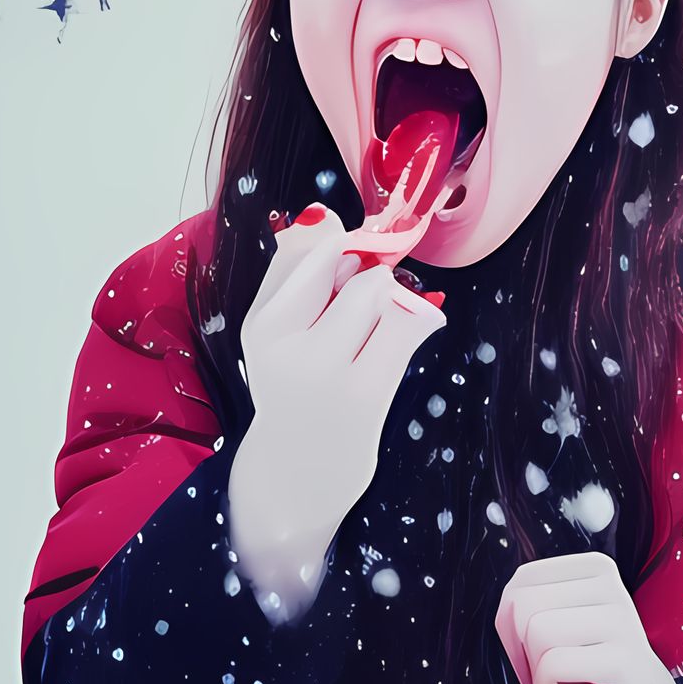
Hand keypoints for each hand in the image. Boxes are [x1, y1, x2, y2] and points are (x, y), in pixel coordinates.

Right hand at [227, 204, 446, 622]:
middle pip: (349, 261)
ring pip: (379, 289)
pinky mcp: (367, 393)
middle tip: (369, 298)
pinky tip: (410, 330)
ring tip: (383, 322)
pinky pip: (409, 325)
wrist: (300, 471)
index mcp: (262, 324)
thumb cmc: (297, 383)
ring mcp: (326, 372)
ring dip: (395, 295)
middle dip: (372, 268)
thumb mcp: (278, 327)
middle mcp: (287, 347)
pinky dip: (420, 317)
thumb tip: (320, 213)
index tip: (355, 260)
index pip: (310, 247)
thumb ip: (294, 269)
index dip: (346, 242)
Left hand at [494, 554, 682, 683]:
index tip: (541, 653)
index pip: (523, 581)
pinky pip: (555, 662)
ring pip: (538, 629)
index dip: (514, 627)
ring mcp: (623, 622)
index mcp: (594, 572)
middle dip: (523, 650)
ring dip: (536, 673)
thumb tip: (507, 604)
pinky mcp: (626, 661)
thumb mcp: (546, 643)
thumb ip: (522, 615)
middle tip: (549, 676)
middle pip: (524, 602)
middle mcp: (611, 588)